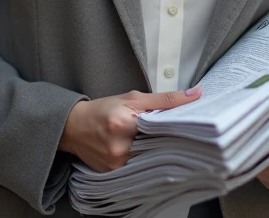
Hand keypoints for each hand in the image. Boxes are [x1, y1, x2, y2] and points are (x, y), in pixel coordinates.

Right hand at [58, 87, 201, 171]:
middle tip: (181, 136)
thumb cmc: (103, 109)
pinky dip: (145, 160)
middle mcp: (118, 148)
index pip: (162, 131)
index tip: (191, 127)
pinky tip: (147, 152)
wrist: (73, 127)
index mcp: (123, 125)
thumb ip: (165, 99)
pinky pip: (137, 168)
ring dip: (157, 152)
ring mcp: (115, 164)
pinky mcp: (112, 174)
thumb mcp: (133, 99)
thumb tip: (195, 95)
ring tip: (162, 142)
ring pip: (148, 160)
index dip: (177, 129)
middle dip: (168, 141)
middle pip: (157, 148)